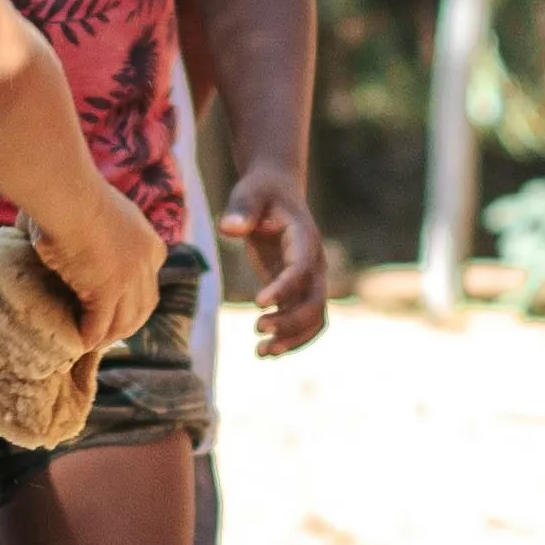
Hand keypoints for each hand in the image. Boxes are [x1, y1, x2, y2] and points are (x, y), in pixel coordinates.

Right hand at [26, 181, 165, 352]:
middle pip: (143, 306)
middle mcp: (146, 261)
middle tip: (105, 334)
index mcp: (147, 240)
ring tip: (90, 343)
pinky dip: (89, 338)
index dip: (133, 298)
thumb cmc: (67, 191)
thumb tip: (43, 225)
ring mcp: (130, 278)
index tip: (116, 307)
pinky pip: (99, 325)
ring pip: (126, 321)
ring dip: (108, 336)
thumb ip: (81, 224)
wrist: (65, 192)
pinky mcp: (107, 291)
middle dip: (126, 323)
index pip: (150, 280)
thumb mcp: (89, 210)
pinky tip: (77, 344)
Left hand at [219, 166, 327, 356]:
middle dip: (290, 321)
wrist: (277, 192)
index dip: (284, 288)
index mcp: (305, 239)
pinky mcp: (299, 290)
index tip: (258, 303)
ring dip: (292, 338)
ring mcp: (311, 279)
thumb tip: (230, 229)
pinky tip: (264, 351)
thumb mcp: (249, 192)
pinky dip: (290, 339)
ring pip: (315, 318)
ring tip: (260, 352)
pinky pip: (304, 321)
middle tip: (257, 329)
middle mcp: (315, 263)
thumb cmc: (261, 192)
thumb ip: (241, 209)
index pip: (301, 269)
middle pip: (315, 300)